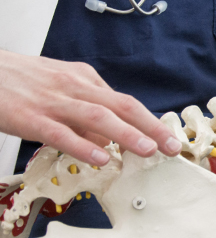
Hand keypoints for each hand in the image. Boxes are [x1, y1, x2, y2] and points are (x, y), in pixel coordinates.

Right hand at [0, 50, 181, 165]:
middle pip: (121, 106)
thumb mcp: (60, 89)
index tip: (168, 137)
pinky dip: (82, 146)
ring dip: (126, 134)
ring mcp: (53, 101)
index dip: (149, 121)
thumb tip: (108, 142)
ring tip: (148, 151)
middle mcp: (74, 86)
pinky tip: (100, 158)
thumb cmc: (20, 81)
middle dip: (150, 127)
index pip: (124, 101)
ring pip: (97, 117)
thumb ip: (85, 114)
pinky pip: (60, 133)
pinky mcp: (30, 117)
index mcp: (84, 79)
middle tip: (172, 146)